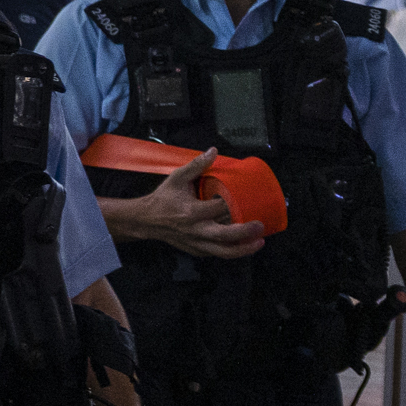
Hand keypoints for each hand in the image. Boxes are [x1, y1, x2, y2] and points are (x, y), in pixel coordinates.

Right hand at [109, 147, 267, 259]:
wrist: (145, 220)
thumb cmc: (163, 198)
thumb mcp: (176, 178)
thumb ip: (196, 166)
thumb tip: (213, 151)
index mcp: (191, 212)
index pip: (218, 208)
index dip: (232, 203)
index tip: (243, 197)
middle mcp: (195, 230)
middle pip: (224, 236)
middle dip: (245, 232)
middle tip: (260, 225)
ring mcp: (196, 242)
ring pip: (223, 251)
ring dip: (243, 249)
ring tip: (260, 242)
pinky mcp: (196, 250)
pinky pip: (216, 254)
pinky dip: (231, 251)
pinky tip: (243, 247)